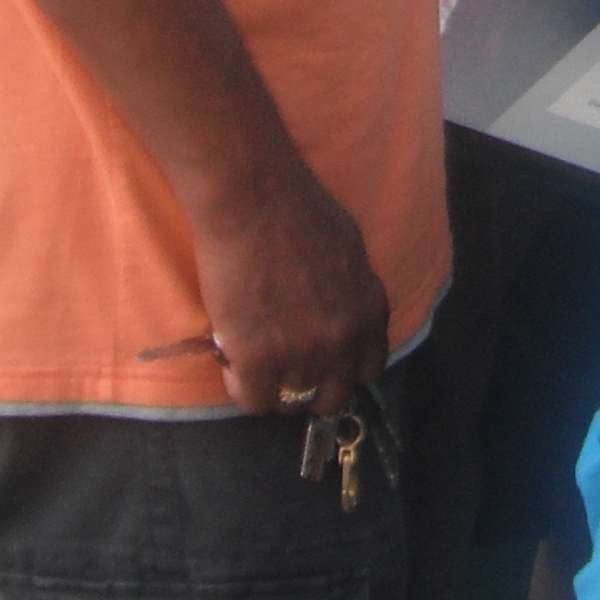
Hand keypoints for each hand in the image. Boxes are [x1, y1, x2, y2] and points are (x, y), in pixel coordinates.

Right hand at [193, 151, 391, 417]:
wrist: (253, 198)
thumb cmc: (296, 209)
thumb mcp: (350, 248)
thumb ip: (353, 290)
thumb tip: (341, 310)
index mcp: (368, 311)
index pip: (367, 370)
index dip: (340, 370)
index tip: (319, 364)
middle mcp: (343, 339)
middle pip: (331, 396)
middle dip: (307, 389)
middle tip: (281, 370)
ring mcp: (302, 352)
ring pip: (289, 401)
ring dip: (270, 386)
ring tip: (250, 362)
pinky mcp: (258, 359)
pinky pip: (253, 401)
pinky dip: (240, 388)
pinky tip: (231, 363)